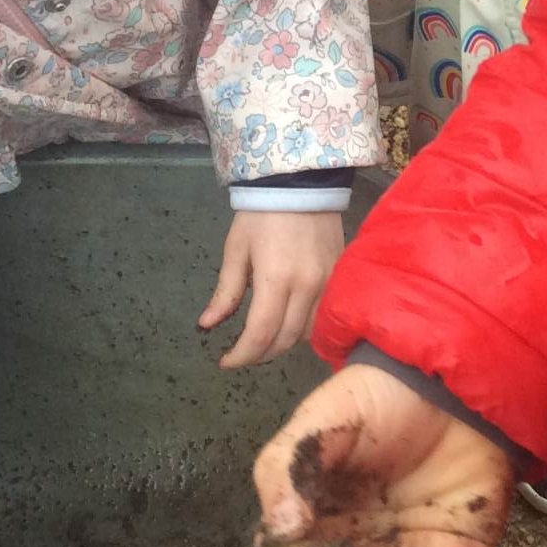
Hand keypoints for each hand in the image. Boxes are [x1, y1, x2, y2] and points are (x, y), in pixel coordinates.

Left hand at [200, 210, 345, 368]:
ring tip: (264, 340)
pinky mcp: (339, 278)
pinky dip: (304, 329)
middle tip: (242, 354)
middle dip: (260, 355)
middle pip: (285, 341)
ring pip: (307, 333)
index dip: (242, 355)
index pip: (261, 334)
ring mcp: (328, 284)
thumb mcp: (236, 250)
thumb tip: (207, 325)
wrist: (302, 184)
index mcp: (276, 279)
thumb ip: (225, 292)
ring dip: (283, 344)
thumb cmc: (261, 215)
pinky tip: (289, 324)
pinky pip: (323, 316)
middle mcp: (307, 287)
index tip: (225, 362)